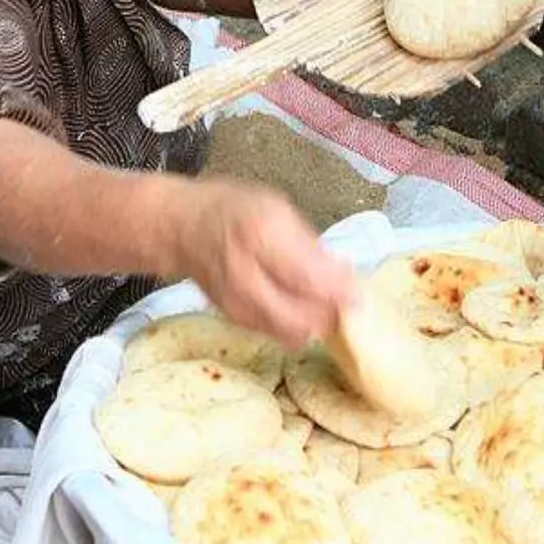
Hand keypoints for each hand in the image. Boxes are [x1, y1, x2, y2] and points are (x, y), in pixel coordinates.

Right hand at [174, 178, 355, 346]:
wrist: (183, 228)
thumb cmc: (235, 209)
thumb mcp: (279, 209)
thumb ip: (310, 245)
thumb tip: (343, 276)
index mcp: (262, 237)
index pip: (310, 279)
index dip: (341, 291)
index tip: (359, 292)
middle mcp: (247, 276)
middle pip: (304, 317)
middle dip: (331, 313)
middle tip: (344, 299)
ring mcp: (238, 303)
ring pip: (293, 332)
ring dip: (315, 323)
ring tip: (322, 302)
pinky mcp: (235, 319)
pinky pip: (277, 334)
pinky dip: (296, 325)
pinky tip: (299, 305)